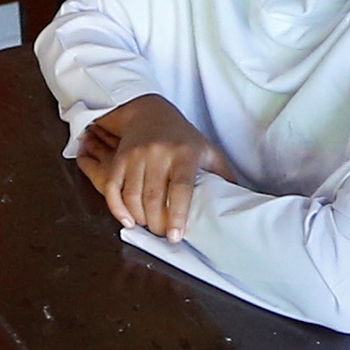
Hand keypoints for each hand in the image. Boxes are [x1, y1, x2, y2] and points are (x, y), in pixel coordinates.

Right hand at [76, 94, 228, 238]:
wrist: (151, 112)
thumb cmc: (184, 138)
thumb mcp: (208, 150)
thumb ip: (222, 176)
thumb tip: (236, 204)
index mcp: (185, 153)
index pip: (180, 188)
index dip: (178, 215)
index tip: (175, 236)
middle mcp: (158, 152)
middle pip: (153, 197)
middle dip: (156, 223)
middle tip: (162, 233)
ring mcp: (136, 154)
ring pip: (132, 196)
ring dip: (139, 218)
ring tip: (149, 226)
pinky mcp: (120, 158)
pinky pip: (113, 188)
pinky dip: (118, 208)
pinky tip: (128, 220)